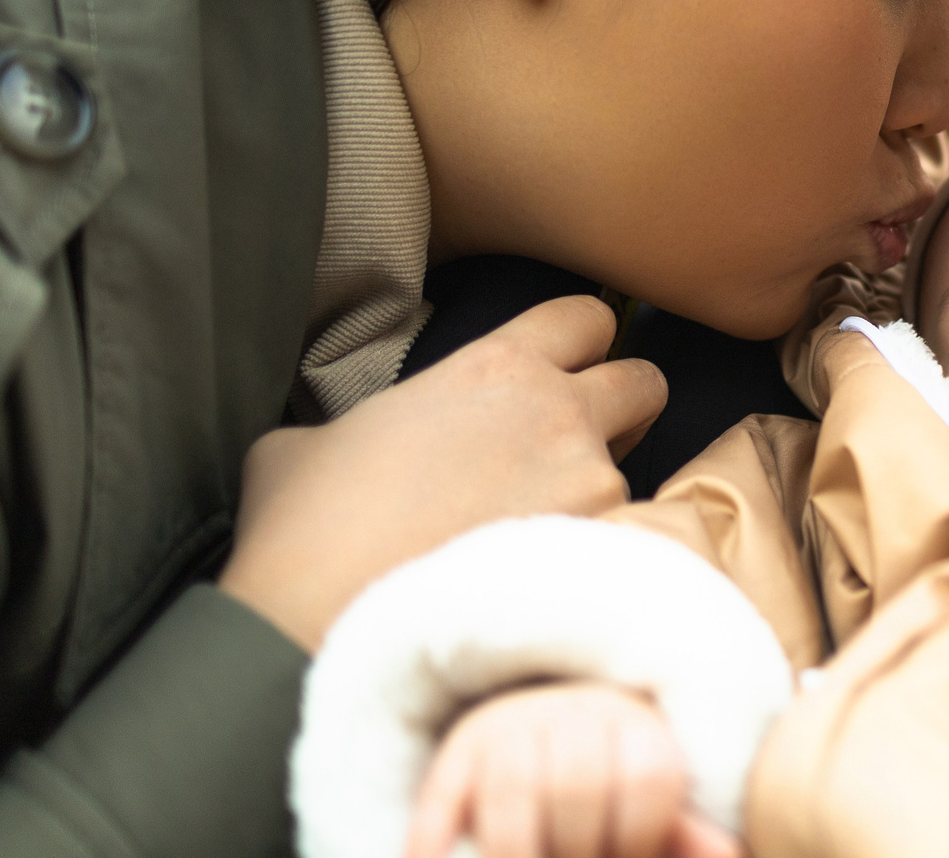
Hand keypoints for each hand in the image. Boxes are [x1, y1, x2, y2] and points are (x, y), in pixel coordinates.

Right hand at [221, 296, 665, 649]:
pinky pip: (625, 541)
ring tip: (533, 539)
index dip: (579, 343)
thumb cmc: (304, 533)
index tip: (563, 372)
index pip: (585, 317)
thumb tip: (360, 440)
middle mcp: (559, 414)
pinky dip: (595, 556)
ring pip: (632, 473)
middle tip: (578, 447)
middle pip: (645, 382)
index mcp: (495, 368)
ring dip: (597, 496)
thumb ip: (370, 420)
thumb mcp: (311, 439)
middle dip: (624, 409)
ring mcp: (591, 485)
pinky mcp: (602, 554)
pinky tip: (541, 585)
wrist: (314, 632)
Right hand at [407, 681, 741, 857]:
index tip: (625, 856)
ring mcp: (510, 727)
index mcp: (637, 726)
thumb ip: (683, 833)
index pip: (649, 776)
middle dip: (576, 847)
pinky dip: (435, 836)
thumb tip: (732, 855)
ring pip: (512, 786)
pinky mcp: (456, 750)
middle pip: (578, 782)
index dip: (640, 836)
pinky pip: (442, 792)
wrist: (542, 717)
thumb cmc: (609, 782)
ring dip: (514, 850)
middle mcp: (575, 715)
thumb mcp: (652, 802)